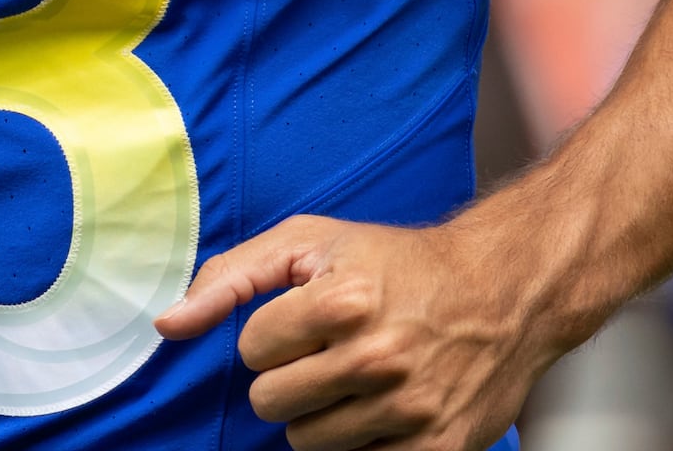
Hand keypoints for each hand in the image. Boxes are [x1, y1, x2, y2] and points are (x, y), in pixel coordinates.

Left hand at [154, 213, 567, 450]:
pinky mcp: (433, 450)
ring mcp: (407, 410)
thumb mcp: (310, 241)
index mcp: (341, 301)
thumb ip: (230, 276)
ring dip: (321, 415)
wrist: (504, 291)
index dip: (273, 334)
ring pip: (306, 442)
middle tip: (328, 353)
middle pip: (271, 403)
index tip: (307, 320)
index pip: (251, 350)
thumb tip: (168, 324)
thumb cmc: (397, 263)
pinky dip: (362, 442)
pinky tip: (384, 408)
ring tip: (357, 378)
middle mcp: (376, 358)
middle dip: (289, 378)